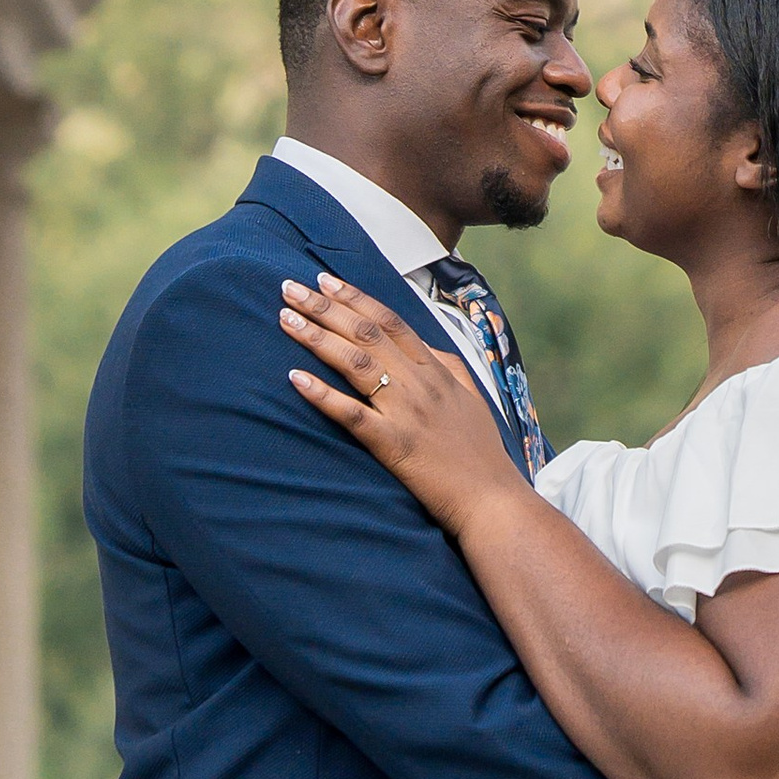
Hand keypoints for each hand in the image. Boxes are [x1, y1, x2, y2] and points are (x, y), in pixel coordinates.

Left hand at [280, 274, 521, 535]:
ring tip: (286, 318)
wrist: (491, 499)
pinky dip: (322, 394)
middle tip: (289, 288)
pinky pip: (352, 414)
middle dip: (325, 306)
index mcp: (436, 370)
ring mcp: (405, 412)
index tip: (325, 280)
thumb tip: (426, 347)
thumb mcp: (472, 397)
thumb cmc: (481, 452)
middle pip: (365, 333)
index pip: (389, 321)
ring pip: (355, 363)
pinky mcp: (393, 445)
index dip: (355, 297)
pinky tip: (296, 378)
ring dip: (317, 337)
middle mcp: (419, 383)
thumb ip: (449, 367)